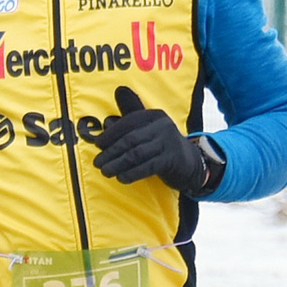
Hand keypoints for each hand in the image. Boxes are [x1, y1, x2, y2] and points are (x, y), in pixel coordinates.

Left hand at [92, 86, 212, 192]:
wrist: (189, 163)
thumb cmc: (161, 145)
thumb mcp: (147, 129)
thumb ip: (129, 119)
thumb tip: (111, 108)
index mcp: (154, 116)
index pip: (128, 122)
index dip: (110, 133)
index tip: (97, 145)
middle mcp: (162, 126)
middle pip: (130, 139)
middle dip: (111, 152)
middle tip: (97, 163)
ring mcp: (168, 143)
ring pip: (136, 154)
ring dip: (117, 164)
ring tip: (105, 172)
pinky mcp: (171, 160)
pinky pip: (147, 167)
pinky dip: (131, 173)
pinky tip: (121, 178)